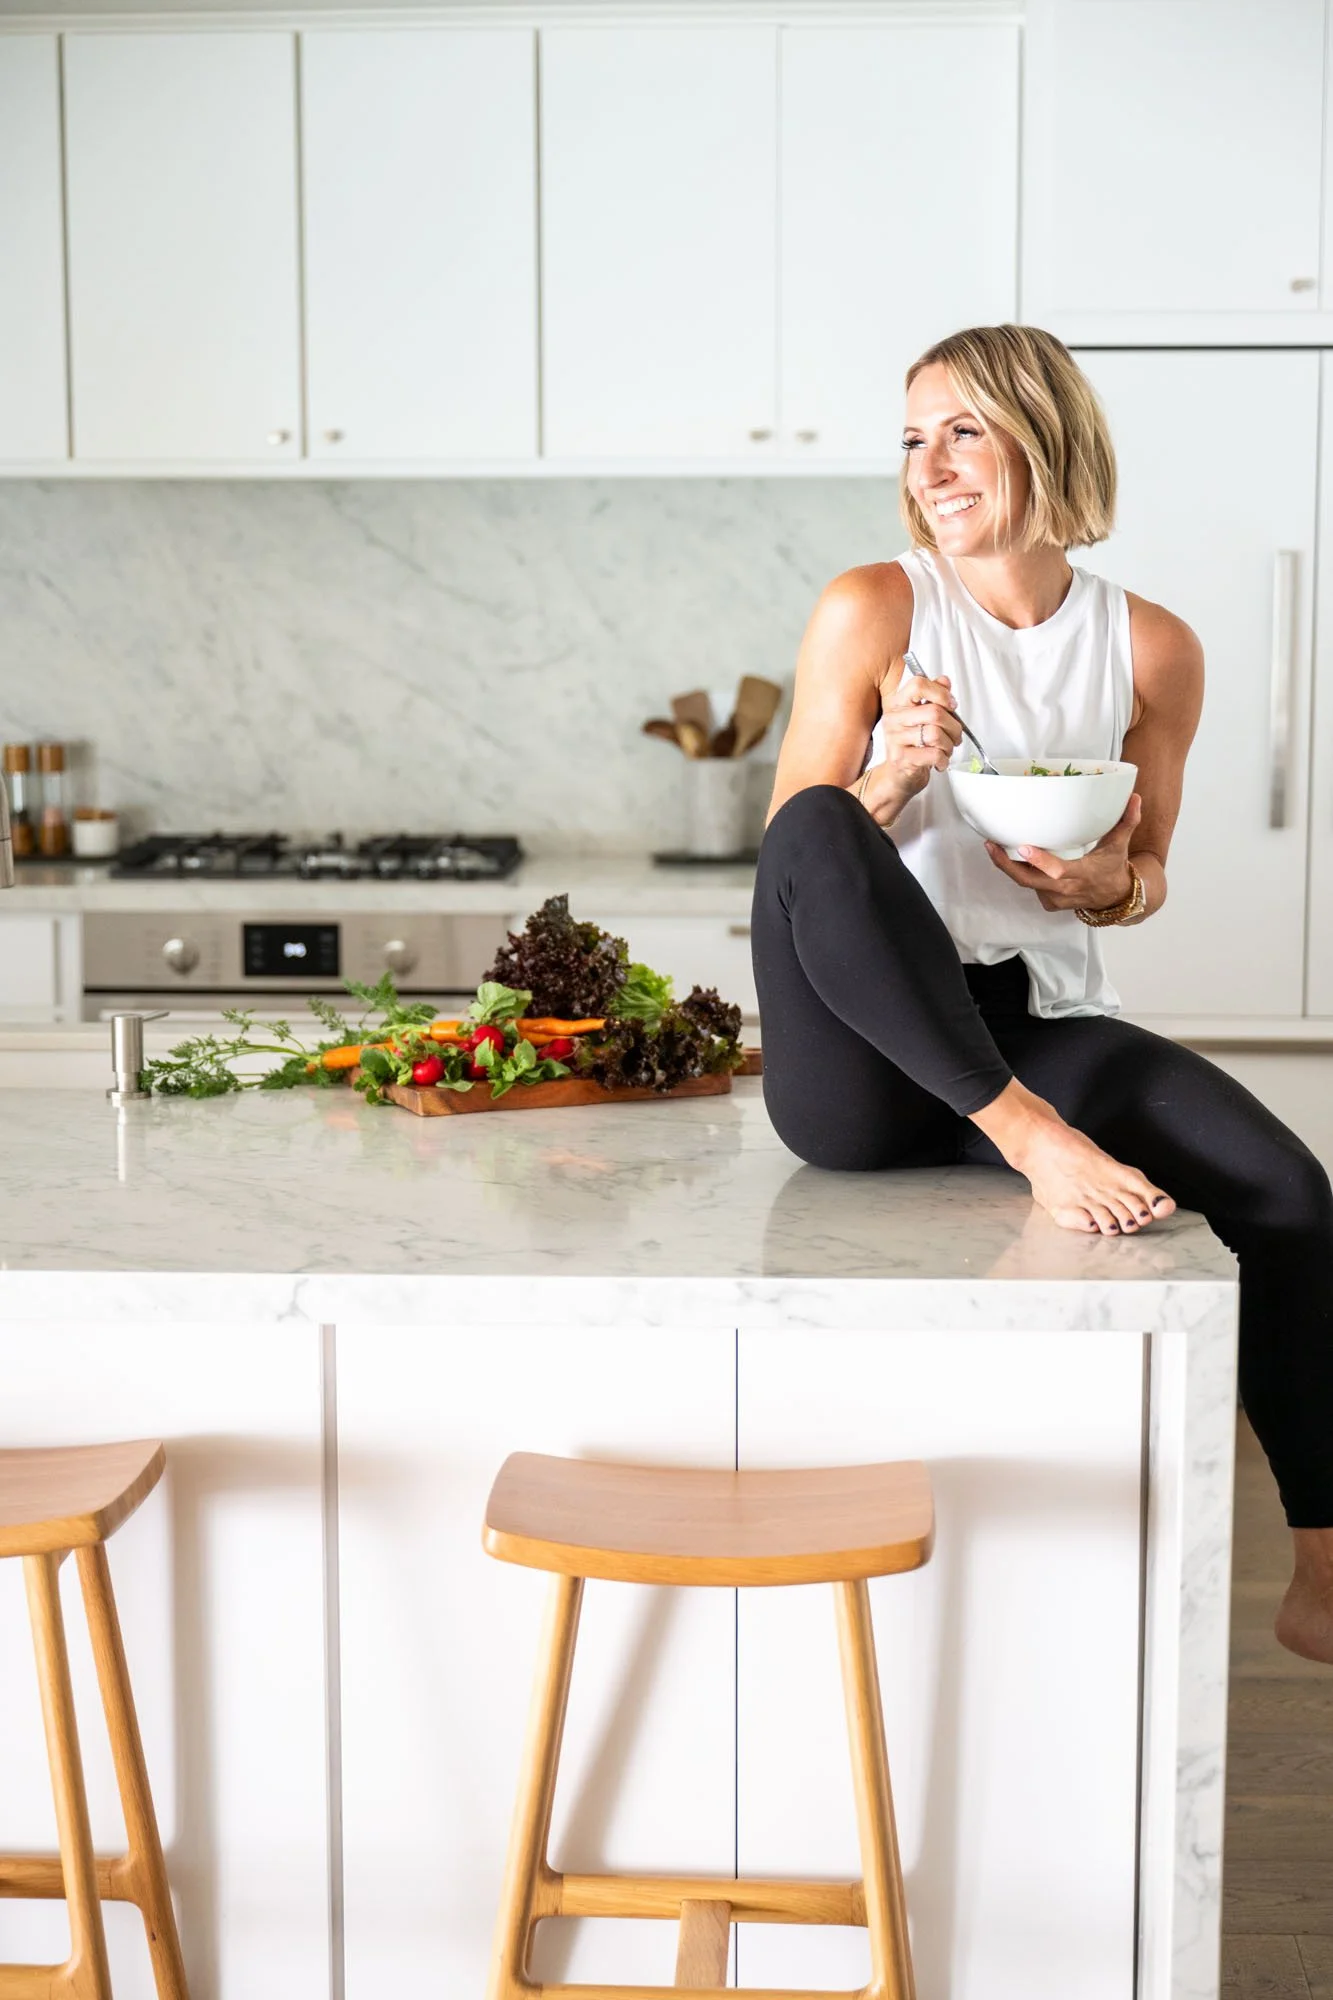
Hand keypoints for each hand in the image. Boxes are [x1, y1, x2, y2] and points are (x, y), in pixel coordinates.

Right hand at [874, 665, 963, 805]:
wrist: (898, 777)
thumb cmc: (913, 746)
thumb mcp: (923, 718)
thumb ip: (934, 697)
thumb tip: (944, 680)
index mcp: (899, 704)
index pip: (918, 684)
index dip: (940, 693)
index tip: (951, 705)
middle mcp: (894, 719)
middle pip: (934, 711)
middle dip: (954, 726)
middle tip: (955, 735)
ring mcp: (895, 739)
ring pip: (936, 734)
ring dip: (949, 745)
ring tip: (946, 750)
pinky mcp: (901, 758)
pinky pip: (933, 754)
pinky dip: (943, 760)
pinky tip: (940, 761)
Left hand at [983, 794, 1142, 911]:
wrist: (1115, 897)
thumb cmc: (1113, 867)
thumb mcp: (1120, 844)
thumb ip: (1127, 821)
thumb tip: (1134, 798)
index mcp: (1081, 874)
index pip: (1057, 871)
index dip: (1040, 862)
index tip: (1023, 848)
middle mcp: (1065, 890)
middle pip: (1029, 880)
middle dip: (1007, 864)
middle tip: (991, 845)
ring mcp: (1055, 899)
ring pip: (1026, 883)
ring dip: (1010, 867)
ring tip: (995, 846)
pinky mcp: (1048, 903)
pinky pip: (1029, 888)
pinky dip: (1021, 873)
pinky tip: (1012, 858)